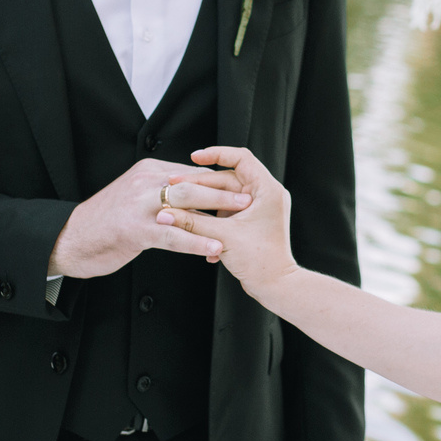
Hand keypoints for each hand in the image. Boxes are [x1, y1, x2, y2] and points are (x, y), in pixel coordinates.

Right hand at [49, 158, 251, 278]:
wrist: (73, 239)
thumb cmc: (108, 221)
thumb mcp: (136, 195)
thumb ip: (162, 190)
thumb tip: (193, 190)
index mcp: (149, 172)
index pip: (191, 172)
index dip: (219, 181)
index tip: (242, 189)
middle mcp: (146, 182)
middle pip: (194, 183)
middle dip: (225, 192)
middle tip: (250, 200)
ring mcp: (140, 205)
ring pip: (187, 205)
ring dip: (217, 214)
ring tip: (241, 222)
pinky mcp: (136, 230)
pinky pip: (174, 235)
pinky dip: (198, 242)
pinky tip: (216, 249)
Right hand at [185, 146, 297, 291]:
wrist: (275, 286)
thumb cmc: (260, 262)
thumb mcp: (222, 237)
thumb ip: (192, 222)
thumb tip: (166, 214)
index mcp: (267, 190)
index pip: (241, 158)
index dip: (216, 154)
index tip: (194, 157)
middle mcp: (267, 195)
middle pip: (229, 178)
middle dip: (202, 184)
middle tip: (176, 185)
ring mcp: (261, 208)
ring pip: (226, 195)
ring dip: (205, 203)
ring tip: (182, 210)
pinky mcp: (254, 221)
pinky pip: (229, 210)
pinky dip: (214, 217)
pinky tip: (199, 229)